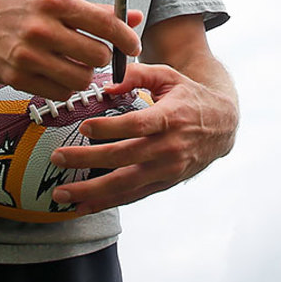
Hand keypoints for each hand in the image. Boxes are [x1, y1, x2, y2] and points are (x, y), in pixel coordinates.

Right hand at [0, 0, 143, 98]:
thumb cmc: (24, 9)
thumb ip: (97, 12)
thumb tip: (135, 16)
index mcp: (55, 3)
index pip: (105, 24)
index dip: (127, 38)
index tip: (133, 46)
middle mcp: (40, 29)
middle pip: (97, 56)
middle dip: (104, 58)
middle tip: (96, 54)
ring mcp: (26, 55)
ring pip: (81, 79)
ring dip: (86, 75)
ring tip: (76, 64)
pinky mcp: (16, 78)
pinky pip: (60, 93)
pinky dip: (66, 87)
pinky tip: (58, 73)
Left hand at [48, 61, 238, 214]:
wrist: (222, 126)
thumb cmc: (190, 97)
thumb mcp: (169, 76)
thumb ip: (138, 74)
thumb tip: (107, 84)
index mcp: (171, 117)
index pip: (137, 125)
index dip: (110, 128)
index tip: (84, 127)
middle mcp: (170, 147)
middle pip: (124, 157)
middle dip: (87, 160)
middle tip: (58, 158)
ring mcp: (168, 169)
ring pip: (126, 184)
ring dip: (92, 192)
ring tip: (62, 194)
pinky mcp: (165, 183)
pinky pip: (133, 196)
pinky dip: (108, 203)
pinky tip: (83, 206)